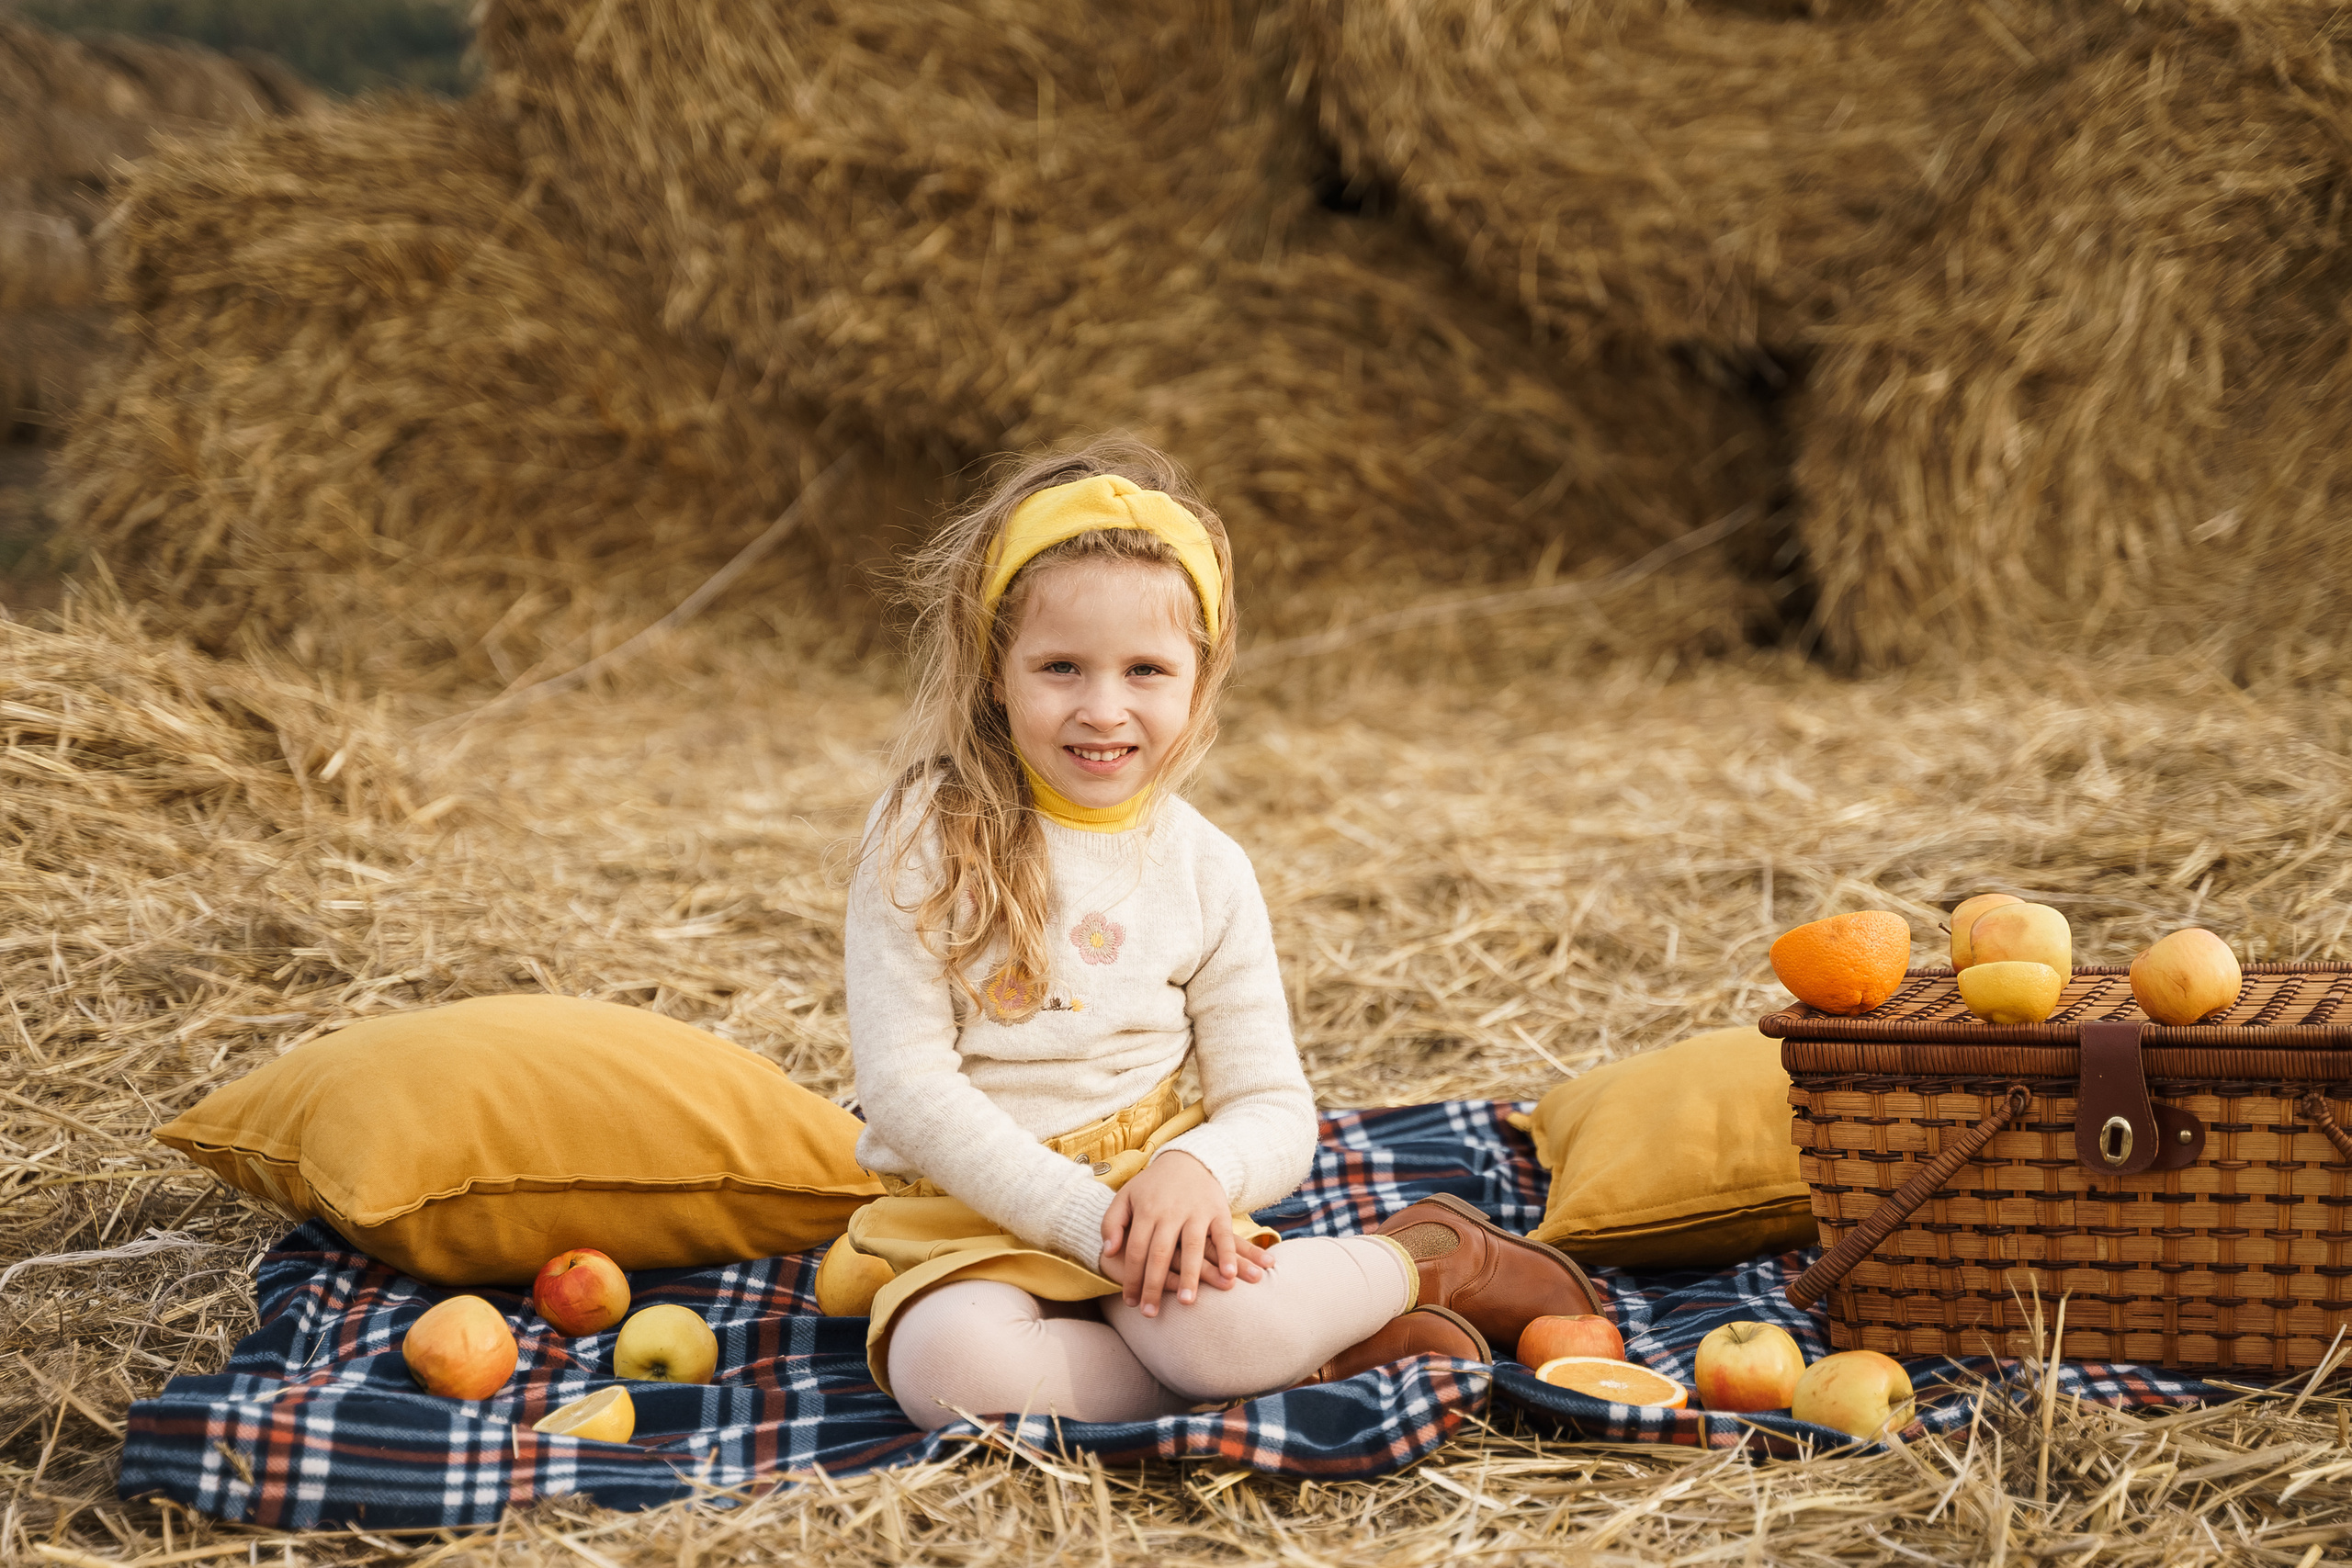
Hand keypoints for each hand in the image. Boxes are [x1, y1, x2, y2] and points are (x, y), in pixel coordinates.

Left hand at [1098, 1150, 1270, 1315]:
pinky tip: (1228, 1276)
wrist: (1187, 1159)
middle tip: (1150, 1313)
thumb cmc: (1153, 1186)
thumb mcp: (1126, 1197)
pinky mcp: (1218, 1211)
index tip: (1130, 1302)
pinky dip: (1228, 1255)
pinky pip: (1223, 1236)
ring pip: (1193, 1248)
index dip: (1132, 1278)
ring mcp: (1196, 1211)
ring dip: (1191, 1276)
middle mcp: (1170, 1212)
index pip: (1136, 1250)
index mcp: (1146, 1210)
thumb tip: (1109, 1252)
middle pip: (1160, 1254)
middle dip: (1154, 1285)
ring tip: (1187, 1303)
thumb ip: (1112, 1222)